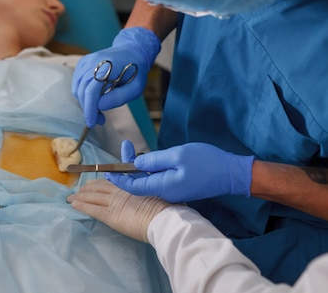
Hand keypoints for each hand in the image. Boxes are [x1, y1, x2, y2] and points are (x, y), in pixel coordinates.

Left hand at [68, 179, 170, 242]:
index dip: (100, 181)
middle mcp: (120, 192)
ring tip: (72, 197)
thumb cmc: (166, 207)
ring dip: (80, 197)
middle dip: (87, 188)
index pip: (111, 182)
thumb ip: (146, 184)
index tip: (92, 182)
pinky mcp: (111, 216)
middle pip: (98, 188)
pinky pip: (93, 209)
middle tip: (78, 189)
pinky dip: (82, 206)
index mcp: (131, 185)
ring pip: (92, 197)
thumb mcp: (156, 190)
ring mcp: (114, 203)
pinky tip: (74, 205)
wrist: (165, 219)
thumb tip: (143, 181)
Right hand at [72, 27, 159, 126]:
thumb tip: (100, 106)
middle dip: (88, 109)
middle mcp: (93, 62)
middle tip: (100, 120)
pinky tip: (94, 96)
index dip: (89, 109)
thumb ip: (119, 98)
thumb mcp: (136, 87)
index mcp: (108, 67)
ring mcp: (86, 61)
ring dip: (85, 102)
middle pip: (82, 91)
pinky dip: (82, 93)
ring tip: (98, 109)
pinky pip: (77, 82)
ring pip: (77, 88)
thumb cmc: (136, 70)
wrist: (132, 49)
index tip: (91, 123)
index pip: (91, 91)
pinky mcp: (82, 63)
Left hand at [106, 140, 254, 202]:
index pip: (132, 186)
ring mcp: (173, 191)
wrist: (232, 173)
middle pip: (139, 183)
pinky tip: (150, 158)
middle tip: (125, 145)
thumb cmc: (206, 162)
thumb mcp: (177, 155)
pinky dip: (150, 169)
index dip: (118, 178)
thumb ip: (154, 161)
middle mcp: (165, 192)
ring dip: (138, 166)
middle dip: (127, 166)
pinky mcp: (179, 187)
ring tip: (132, 148)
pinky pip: (158, 179)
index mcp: (162, 187)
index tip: (107, 169)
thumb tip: (135, 165)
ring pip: (148, 180)